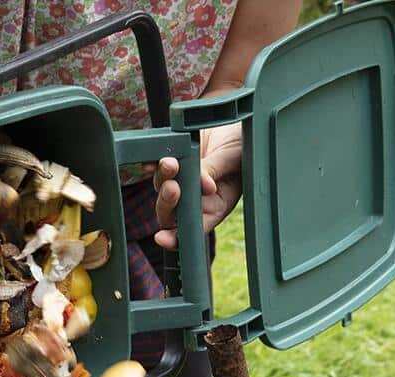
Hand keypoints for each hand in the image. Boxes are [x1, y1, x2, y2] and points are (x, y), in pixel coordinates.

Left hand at [153, 123, 242, 249]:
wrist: (235, 121)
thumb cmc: (244, 144)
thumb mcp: (234, 159)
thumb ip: (216, 172)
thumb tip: (202, 185)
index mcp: (216, 206)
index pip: (193, 228)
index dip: (176, 237)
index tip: (163, 238)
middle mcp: (196, 197)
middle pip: (172, 212)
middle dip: (168, 202)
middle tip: (173, 187)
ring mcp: (183, 180)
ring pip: (162, 188)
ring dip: (163, 178)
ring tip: (170, 162)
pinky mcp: (173, 161)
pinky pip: (156, 168)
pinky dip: (151, 165)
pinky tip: (150, 162)